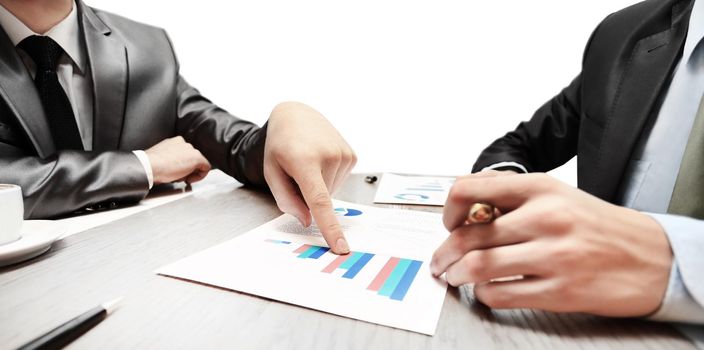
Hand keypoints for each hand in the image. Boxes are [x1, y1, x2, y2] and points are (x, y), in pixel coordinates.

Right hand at [145, 136, 210, 184]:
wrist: (150, 165)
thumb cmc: (151, 164)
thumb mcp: (160, 158)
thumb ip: (169, 159)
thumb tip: (173, 167)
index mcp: (174, 142)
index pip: (184, 154)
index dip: (181, 165)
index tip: (176, 173)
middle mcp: (183, 143)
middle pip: (191, 158)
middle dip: (186, 169)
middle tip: (177, 177)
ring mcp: (191, 150)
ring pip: (197, 163)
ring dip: (190, 172)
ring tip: (179, 178)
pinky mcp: (197, 158)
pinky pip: (205, 168)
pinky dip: (200, 176)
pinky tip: (189, 180)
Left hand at [264, 102, 356, 253]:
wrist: (296, 115)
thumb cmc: (281, 144)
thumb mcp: (272, 171)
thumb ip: (286, 199)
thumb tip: (307, 221)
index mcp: (305, 160)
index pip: (320, 201)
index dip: (330, 227)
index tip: (341, 247)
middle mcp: (329, 156)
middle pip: (321, 198)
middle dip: (308, 194)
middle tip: (297, 171)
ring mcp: (344, 154)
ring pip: (331, 191)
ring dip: (319, 185)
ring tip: (309, 162)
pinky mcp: (352, 156)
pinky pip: (339, 181)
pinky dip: (328, 178)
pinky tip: (321, 160)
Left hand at [430, 172, 672, 316]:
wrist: (650, 257)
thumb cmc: (598, 225)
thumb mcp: (557, 194)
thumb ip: (512, 198)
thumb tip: (466, 213)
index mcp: (540, 189)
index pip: (470, 189)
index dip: (449, 209)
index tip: (449, 222)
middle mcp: (545, 218)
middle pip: (468, 235)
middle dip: (444, 253)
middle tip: (439, 261)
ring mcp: (552, 255)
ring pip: (478, 266)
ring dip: (456, 275)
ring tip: (453, 276)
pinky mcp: (558, 290)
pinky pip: (500, 294)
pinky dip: (482, 294)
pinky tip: (485, 290)